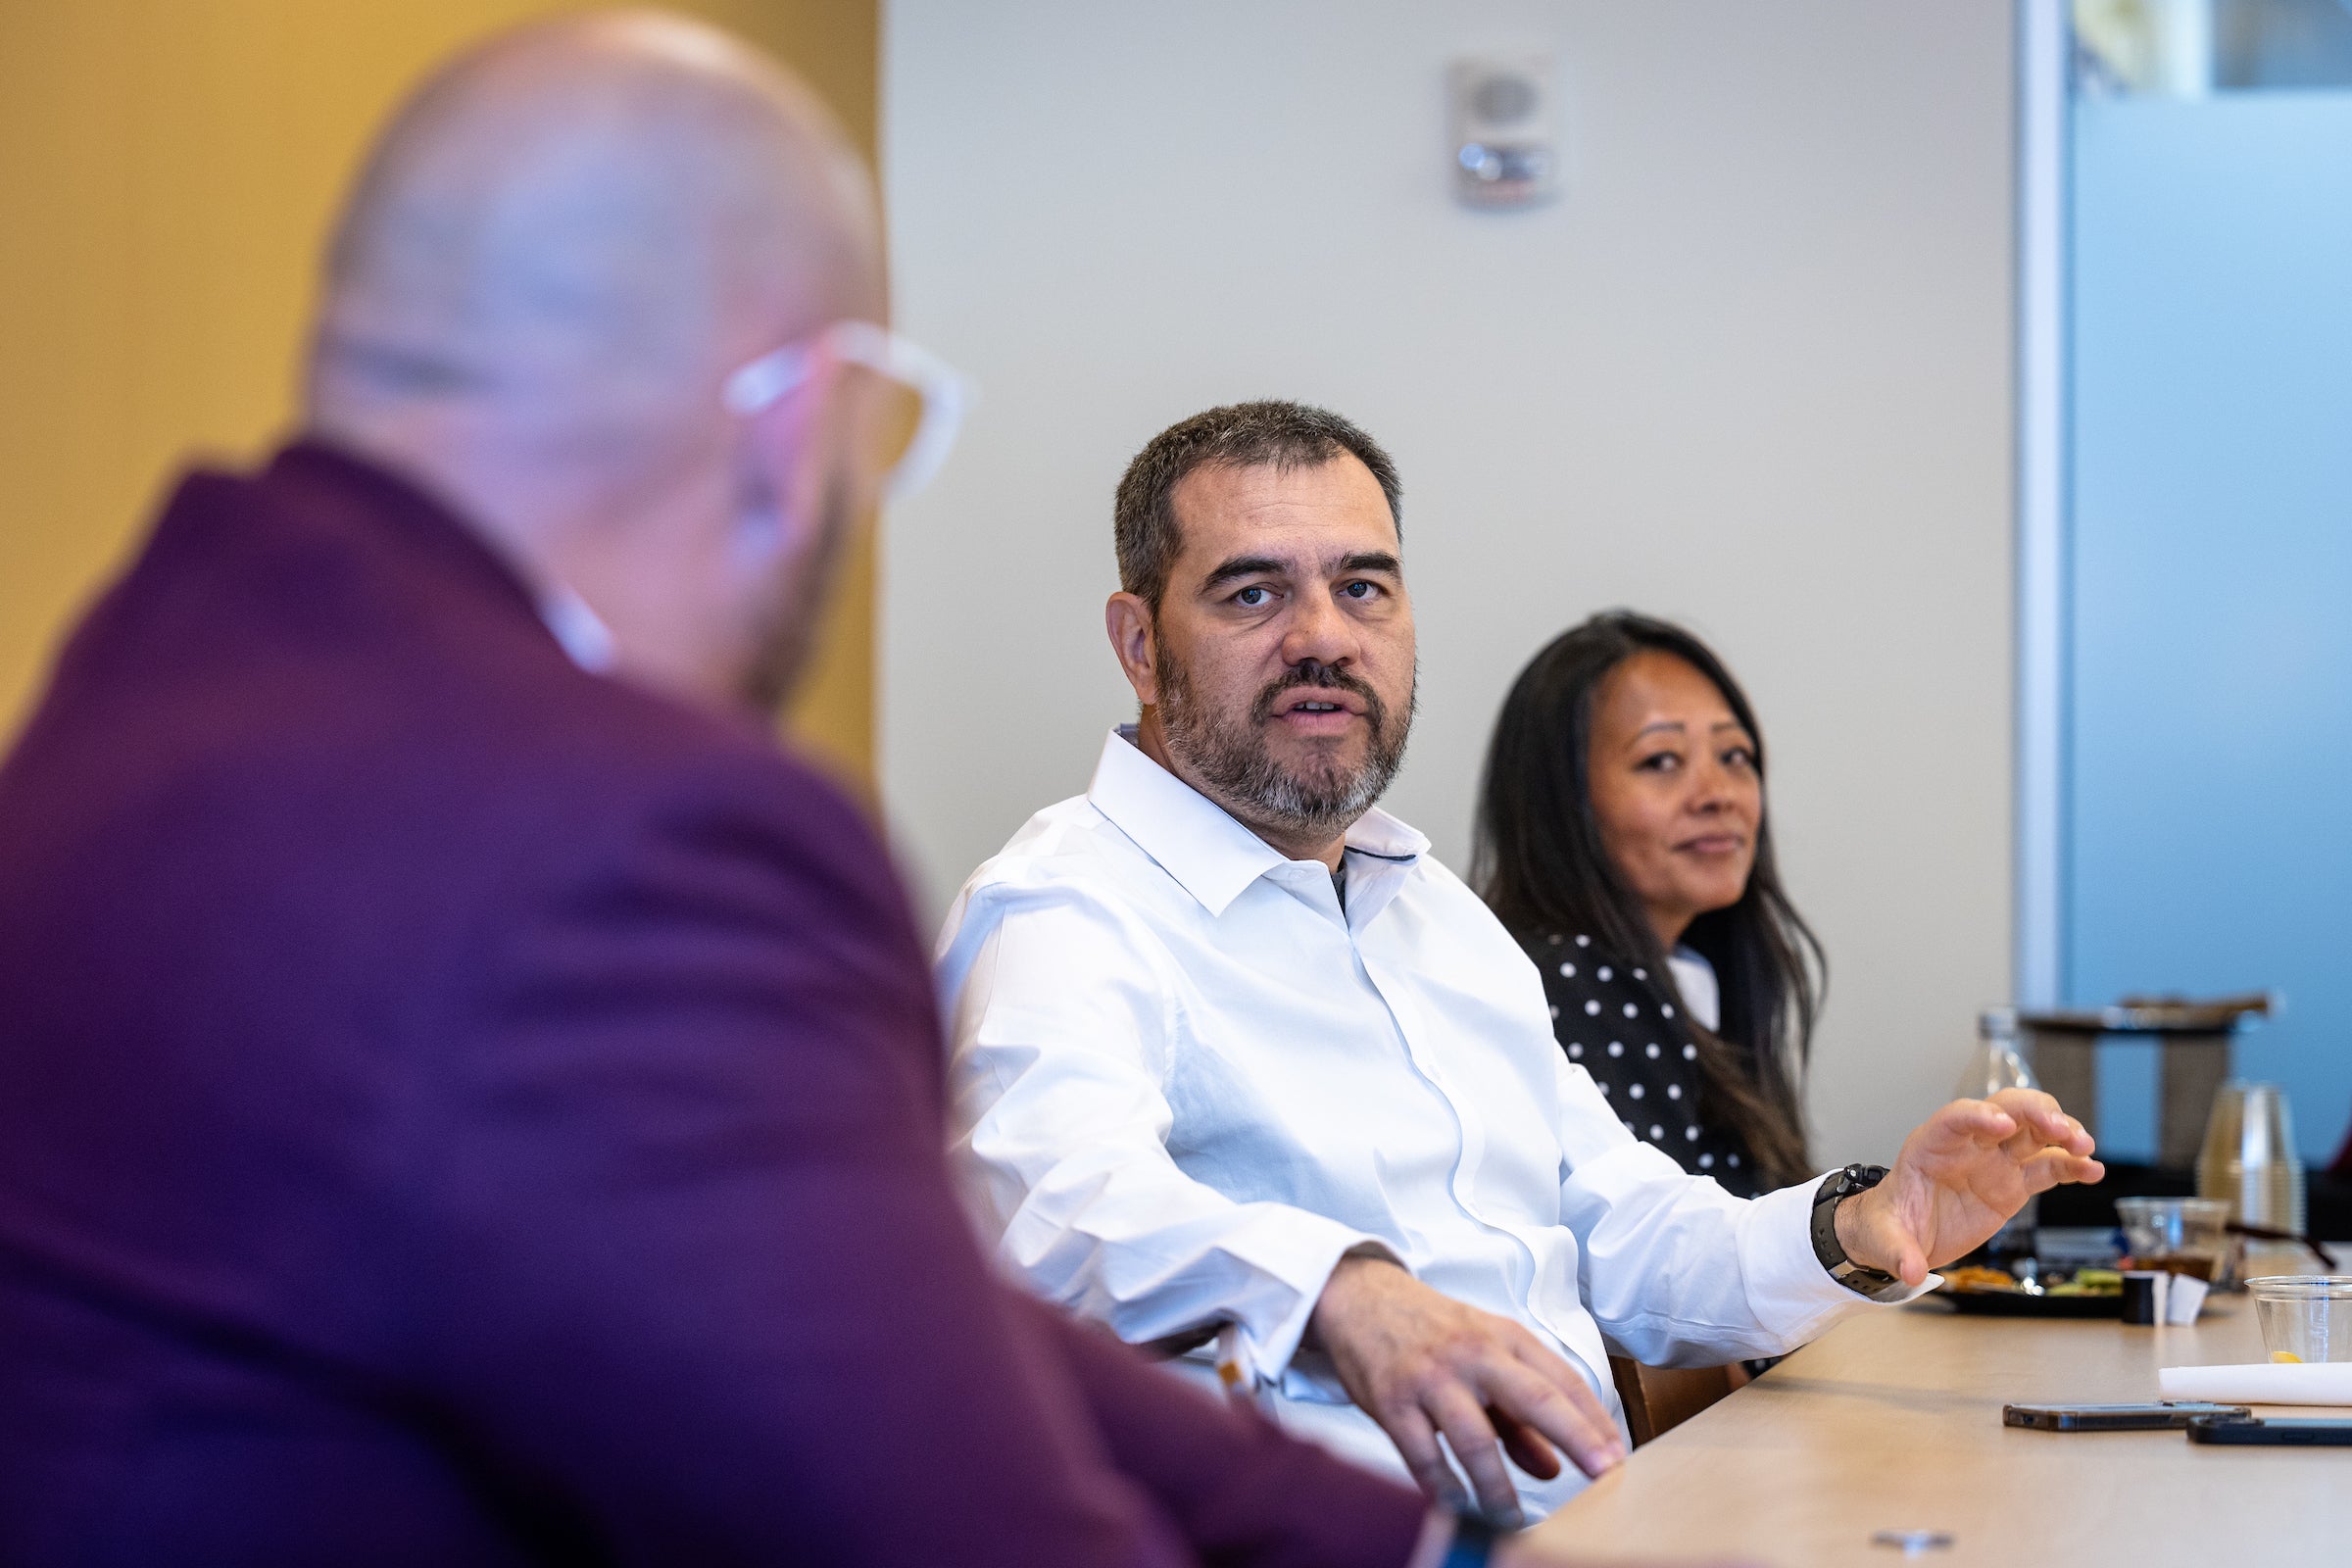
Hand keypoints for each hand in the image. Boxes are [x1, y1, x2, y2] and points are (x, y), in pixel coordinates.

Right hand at [1307, 1255, 1623, 1524]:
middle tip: (1601, 1475)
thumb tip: (1552, 1468)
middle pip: (1533, 1398)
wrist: (1359, 1297)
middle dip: (1574, 1437)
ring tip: (1512, 1519)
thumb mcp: (1484, 1359)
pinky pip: (1422, 1452)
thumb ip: (1518, 1417)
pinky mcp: (1392, 1400)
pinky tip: (1458, 1503)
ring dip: (1498, 1486)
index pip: (1562, 1381)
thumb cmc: (1432, 1331)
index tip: (1616, 1460)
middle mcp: (1472, 1354)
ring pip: (1475, 1438)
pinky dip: (1442, 1485)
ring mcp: (1431, 1377)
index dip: (1594, 1421)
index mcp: (1504, 1339)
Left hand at [1837, 1088, 2104, 1285]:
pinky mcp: (2014, 1183)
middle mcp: (1969, 1145)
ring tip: (2085, 1147)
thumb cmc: (1890, 1222)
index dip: (1978, 1115)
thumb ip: (1897, 1251)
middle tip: (2061, 1131)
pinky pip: (2047, 1167)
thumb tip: (1908, 1271)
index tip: (2000, 1123)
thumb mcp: (1883, 1236)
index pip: (1956, 1118)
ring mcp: (1995, 1161)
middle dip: (2034, 1113)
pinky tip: (2093, 1171)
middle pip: (2006, 1110)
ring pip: (2034, 1132)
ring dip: (2062, 1133)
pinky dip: (2071, 1166)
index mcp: (1931, 1146)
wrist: (1905, 1233)